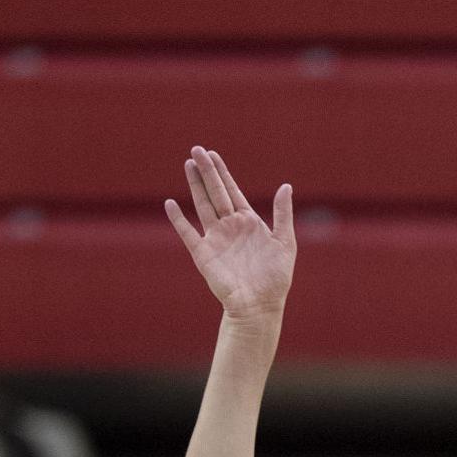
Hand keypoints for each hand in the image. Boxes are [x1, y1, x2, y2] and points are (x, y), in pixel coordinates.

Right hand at [166, 147, 295, 318]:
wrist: (259, 306)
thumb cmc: (275, 279)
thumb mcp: (285, 243)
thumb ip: (283, 214)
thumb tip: (286, 186)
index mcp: (248, 222)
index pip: (232, 191)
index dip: (222, 173)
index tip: (213, 154)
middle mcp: (230, 227)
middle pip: (215, 192)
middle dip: (206, 171)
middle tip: (196, 149)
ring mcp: (215, 239)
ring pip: (202, 205)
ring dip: (194, 186)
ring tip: (187, 164)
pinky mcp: (204, 255)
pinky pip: (188, 233)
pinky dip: (179, 220)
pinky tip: (170, 204)